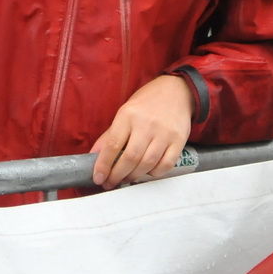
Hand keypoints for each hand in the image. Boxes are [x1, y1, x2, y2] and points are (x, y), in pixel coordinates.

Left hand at [90, 74, 193, 188]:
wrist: (176, 91)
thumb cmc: (147, 103)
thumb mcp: (125, 112)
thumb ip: (110, 135)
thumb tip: (93, 155)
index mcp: (128, 115)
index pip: (112, 145)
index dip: (103, 165)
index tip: (98, 177)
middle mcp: (146, 124)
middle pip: (130, 158)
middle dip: (117, 175)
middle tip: (110, 182)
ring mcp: (164, 133)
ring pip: (147, 164)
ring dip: (134, 176)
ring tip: (126, 178)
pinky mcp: (179, 140)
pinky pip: (166, 165)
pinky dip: (154, 173)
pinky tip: (147, 172)